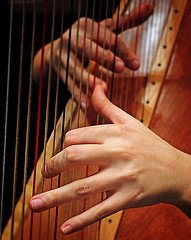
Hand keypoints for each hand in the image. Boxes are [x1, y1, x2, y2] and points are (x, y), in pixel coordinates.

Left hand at [30, 84, 190, 233]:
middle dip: (53, 166)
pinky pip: (100, 210)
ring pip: (82, 187)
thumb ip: (107, 105)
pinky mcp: (128, 198)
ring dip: (54, 197)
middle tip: (44, 174)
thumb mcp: (129, 121)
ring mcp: (122, 177)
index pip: (76, 136)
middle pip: (73, 156)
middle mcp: (117, 153)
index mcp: (114, 133)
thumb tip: (94, 84)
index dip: (63, 145)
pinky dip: (81, 220)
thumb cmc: (150, 144)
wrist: (177, 170)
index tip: (60, 154)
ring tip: (34, 204)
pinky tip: (64, 228)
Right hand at [33, 1, 152, 108]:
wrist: (56, 50)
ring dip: (88, 78)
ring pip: (75, 67)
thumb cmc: (87, 40)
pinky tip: (86, 104)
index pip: (107, 37)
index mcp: (85, 26)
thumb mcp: (104, 29)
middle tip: (121, 68)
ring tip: (103, 88)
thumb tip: (150, 7)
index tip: (136, 65)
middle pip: (88, 48)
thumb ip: (126, 21)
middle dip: (104, 57)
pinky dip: (77, 94)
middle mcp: (72, 38)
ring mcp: (62, 55)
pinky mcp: (58, 70)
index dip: (123, 51)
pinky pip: (68, 83)